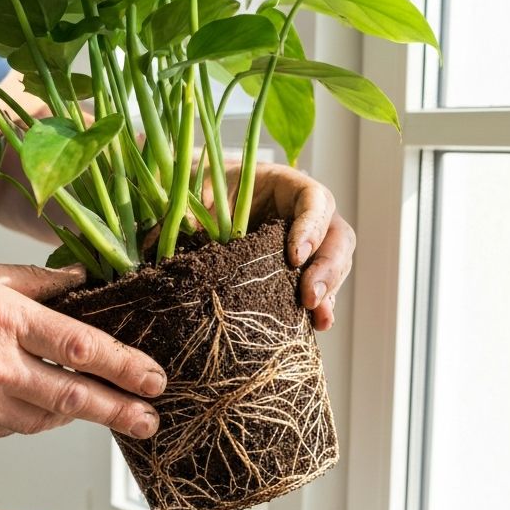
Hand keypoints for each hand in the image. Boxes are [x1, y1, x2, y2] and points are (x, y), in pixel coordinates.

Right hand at [0, 260, 165, 440]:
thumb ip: (33, 281)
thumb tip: (80, 282)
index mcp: (1, 318)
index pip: (80, 346)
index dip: (124, 365)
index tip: (153, 377)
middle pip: (73, 397)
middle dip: (120, 410)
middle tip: (151, 420)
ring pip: (45, 418)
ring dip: (77, 414)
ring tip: (104, 408)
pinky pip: (13, 427)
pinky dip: (35, 417)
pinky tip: (43, 404)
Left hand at [207, 163, 355, 330]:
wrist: (203, 203)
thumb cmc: (204, 190)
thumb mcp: (197, 192)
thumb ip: (193, 209)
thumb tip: (174, 233)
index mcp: (284, 185)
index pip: (314, 200)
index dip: (312, 227)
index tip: (294, 256)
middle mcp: (304, 214)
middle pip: (336, 236)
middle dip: (327, 268)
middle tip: (309, 297)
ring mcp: (308, 242)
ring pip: (335, 264)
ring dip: (329, 291)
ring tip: (319, 318)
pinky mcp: (300, 269)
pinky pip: (322, 286)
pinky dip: (322, 305)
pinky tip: (317, 325)